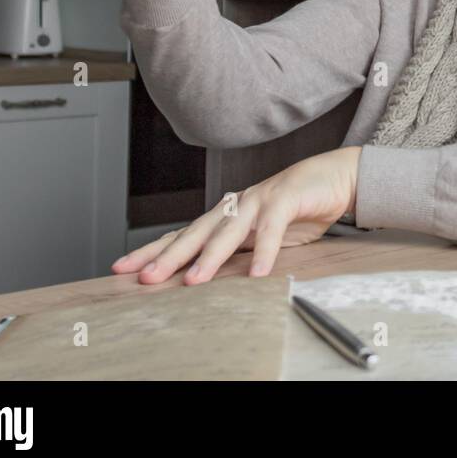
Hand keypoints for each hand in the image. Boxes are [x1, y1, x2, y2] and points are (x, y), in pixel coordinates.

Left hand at [111, 146, 362, 284]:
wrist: (335, 177)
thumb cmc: (297, 208)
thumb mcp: (261, 236)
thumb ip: (238, 252)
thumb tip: (207, 277)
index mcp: (226, 215)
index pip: (182, 234)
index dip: (152, 251)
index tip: (121, 268)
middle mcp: (236, 205)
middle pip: (196, 232)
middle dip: (169, 256)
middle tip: (146, 278)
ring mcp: (259, 200)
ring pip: (229, 230)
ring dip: (210, 256)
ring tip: (194, 280)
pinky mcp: (286, 198)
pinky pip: (272, 228)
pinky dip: (264, 250)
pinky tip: (257, 273)